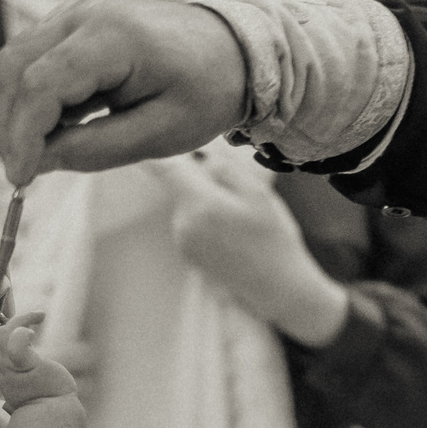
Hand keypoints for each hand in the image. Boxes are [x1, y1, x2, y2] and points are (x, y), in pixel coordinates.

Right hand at [0, 0, 248, 185]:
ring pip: (13, 60)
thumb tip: (37, 163)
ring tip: (42, 151)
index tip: (22, 180)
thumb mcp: (160, 134)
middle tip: (24, 171)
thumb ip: (94, 149)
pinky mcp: (72, 18)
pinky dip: (31, 95)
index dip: (22, 136)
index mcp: (113, 36)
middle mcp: (85, 11)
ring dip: (16, 110)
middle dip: (9, 125)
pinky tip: (58, 124)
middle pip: (12, 66)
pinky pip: (32, 56)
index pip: (40, 84)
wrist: (232, 49)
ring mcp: (75, 9)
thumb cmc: (205, 91)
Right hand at [0, 313, 77, 410]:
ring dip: (20, 320)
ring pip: (2, 336)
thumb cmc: (45, 408)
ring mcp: (12, 370)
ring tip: (39, 315)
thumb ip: (15, 397)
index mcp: (4, 375)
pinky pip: (16, 346)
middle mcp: (3, 372)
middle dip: (11, 321)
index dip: (3, 331)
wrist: (54, 421)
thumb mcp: (26, 397)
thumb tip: (6, 408)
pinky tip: (38, 325)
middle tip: (35, 316)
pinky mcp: (26, 368)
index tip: (24, 326)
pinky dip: (23, 333)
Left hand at [162, 156, 350, 347]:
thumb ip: (225, 169)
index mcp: (199, 204)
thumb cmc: (274, 239)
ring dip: (210, 203)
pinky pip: (195, 224)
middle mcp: (183, 224)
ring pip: (191, 205)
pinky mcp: (189, 255)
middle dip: (206, 181)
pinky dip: (212, 222)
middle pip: (184, 186)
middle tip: (242, 196)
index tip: (146, 138)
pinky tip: (237, 238)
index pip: (165, 169)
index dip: (155, 151)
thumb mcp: (258, 194)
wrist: (279, 289)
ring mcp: (184, 243)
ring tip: (244, 222)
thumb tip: (201, 159)